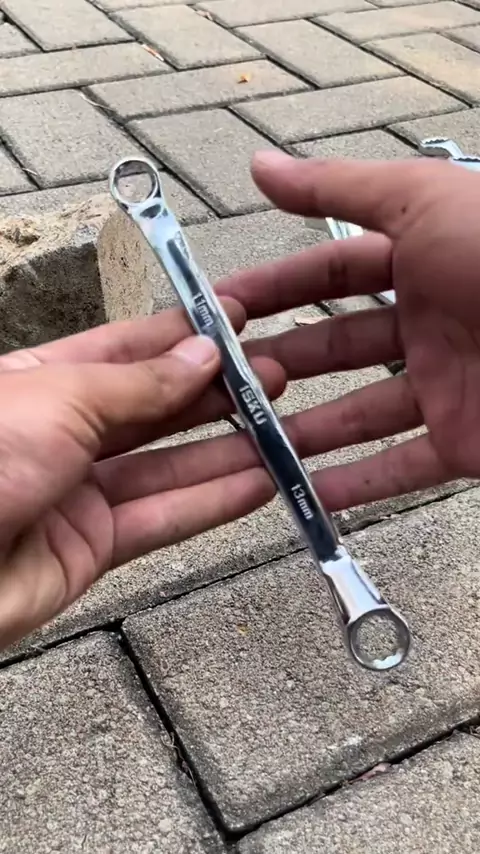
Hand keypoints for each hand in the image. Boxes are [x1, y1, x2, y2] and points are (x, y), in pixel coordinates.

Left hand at [0, 302, 283, 648]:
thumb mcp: (62, 399)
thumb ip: (139, 383)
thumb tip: (202, 354)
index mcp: (41, 381)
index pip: (123, 348)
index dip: (180, 334)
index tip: (236, 321)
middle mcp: (60, 433)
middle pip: (151, 408)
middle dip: (213, 392)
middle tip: (275, 377)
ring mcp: (76, 492)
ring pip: (165, 466)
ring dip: (225, 449)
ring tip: (285, 428)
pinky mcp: (90, 549)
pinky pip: (161, 519)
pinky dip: (211, 504)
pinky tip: (260, 484)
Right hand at [213, 151, 479, 508]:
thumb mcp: (422, 202)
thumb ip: (338, 188)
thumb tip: (259, 164)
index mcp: (421, 261)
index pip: (328, 275)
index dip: (272, 289)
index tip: (214, 310)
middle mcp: (429, 324)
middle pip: (334, 350)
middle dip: (276, 365)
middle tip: (212, 387)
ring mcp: (445, 387)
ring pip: (357, 414)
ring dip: (301, 433)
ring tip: (238, 446)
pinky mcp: (465, 444)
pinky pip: (400, 468)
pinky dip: (353, 486)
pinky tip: (299, 496)